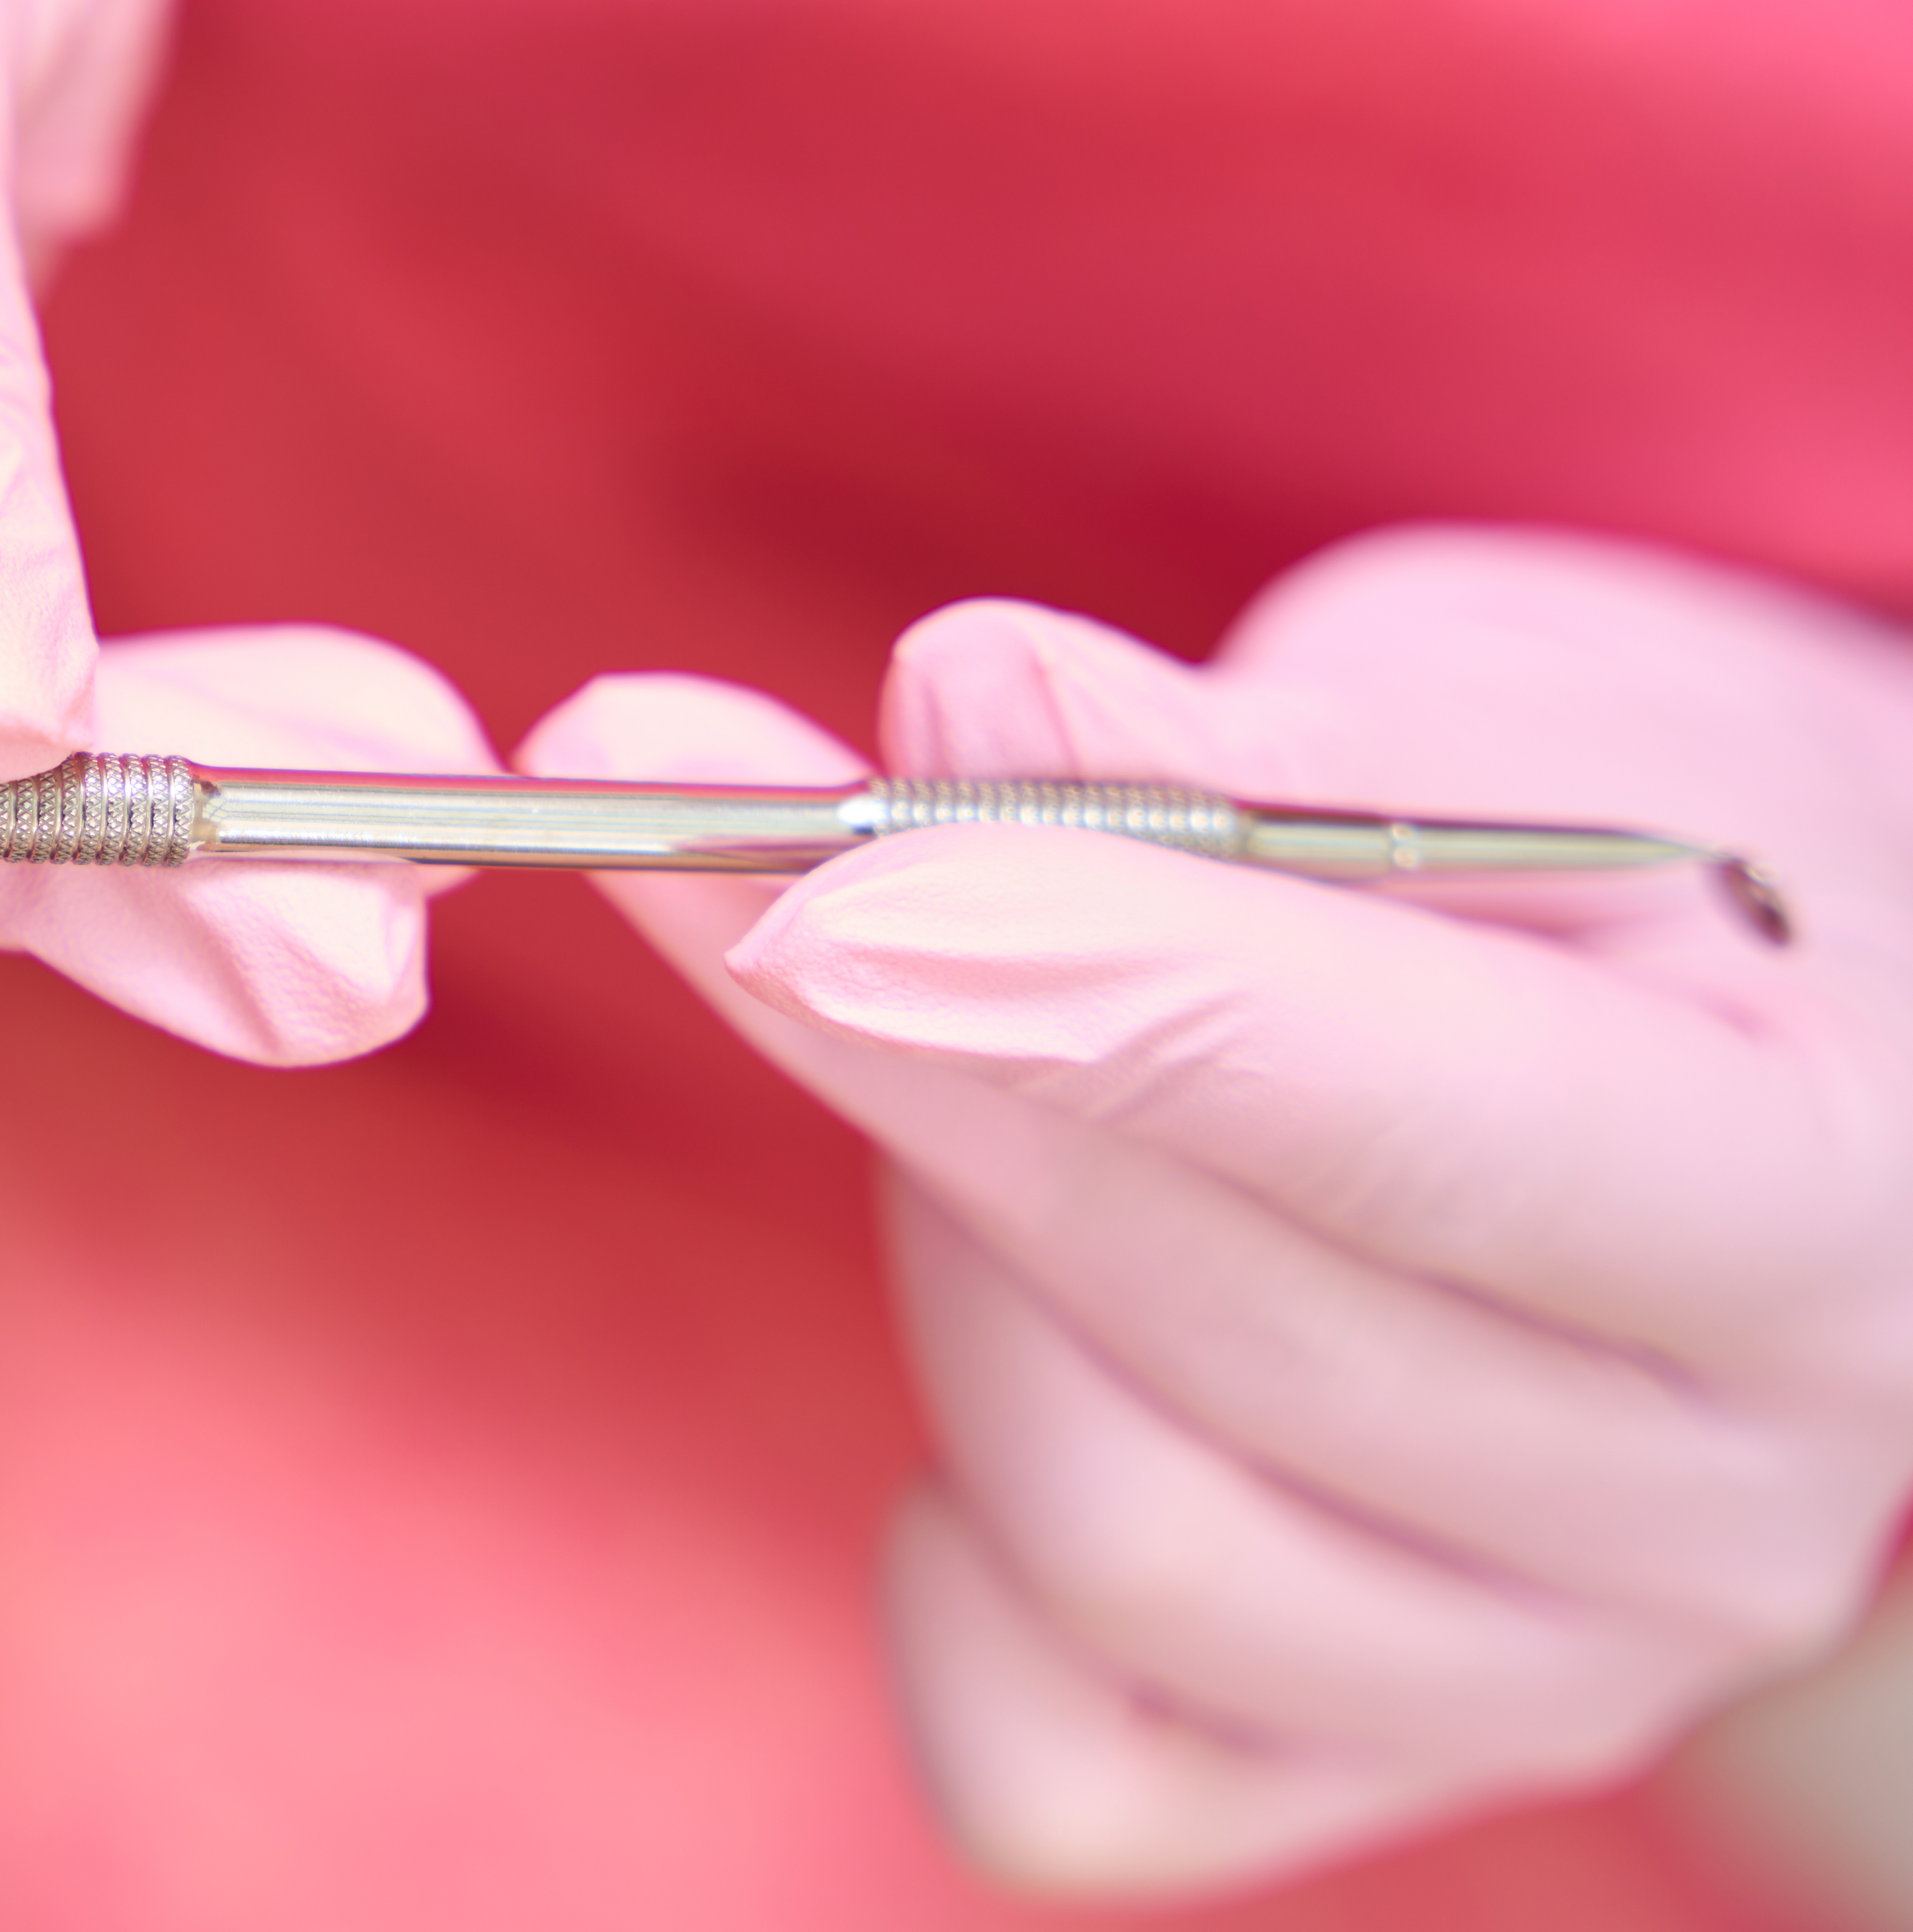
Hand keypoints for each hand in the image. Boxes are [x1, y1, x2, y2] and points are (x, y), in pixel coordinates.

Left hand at [523, 527, 1912, 1893]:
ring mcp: (1546, 1684)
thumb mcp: (1517, 716)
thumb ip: (1264, 751)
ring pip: (1111, 1529)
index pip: (1440, 1132)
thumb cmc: (1626, 856)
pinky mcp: (1352, 1786)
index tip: (828, 875)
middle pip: (1227, 1327)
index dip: (1109, 993)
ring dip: (954, 1268)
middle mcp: (1728, 1507)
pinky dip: (952, 1557)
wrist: (1754, 1064)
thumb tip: (970, 708)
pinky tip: (1006, 1346)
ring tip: (973, 1069)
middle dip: (922, 1057)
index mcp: (1835, 1199)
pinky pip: (1047, 1756)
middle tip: (696, 837)